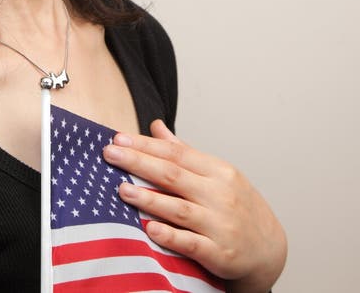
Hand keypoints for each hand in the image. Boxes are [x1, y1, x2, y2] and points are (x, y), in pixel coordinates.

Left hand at [102, 120, 286, 292]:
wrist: (269, 250)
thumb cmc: (237, 206)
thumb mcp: (216, 175)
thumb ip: (183, 152)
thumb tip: (155, 126)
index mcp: (218, 171)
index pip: (176, 153)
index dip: (146, 145)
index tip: (119, 138)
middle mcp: (220, 195)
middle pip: (174, 175)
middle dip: (139, 162)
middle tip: (110, 154)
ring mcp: (220, 224)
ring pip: (180, 209)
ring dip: (149, 199)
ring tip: (123, 189)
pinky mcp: (220, 253)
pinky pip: (192, 243)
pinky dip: (171, 236)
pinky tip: (150, 229)